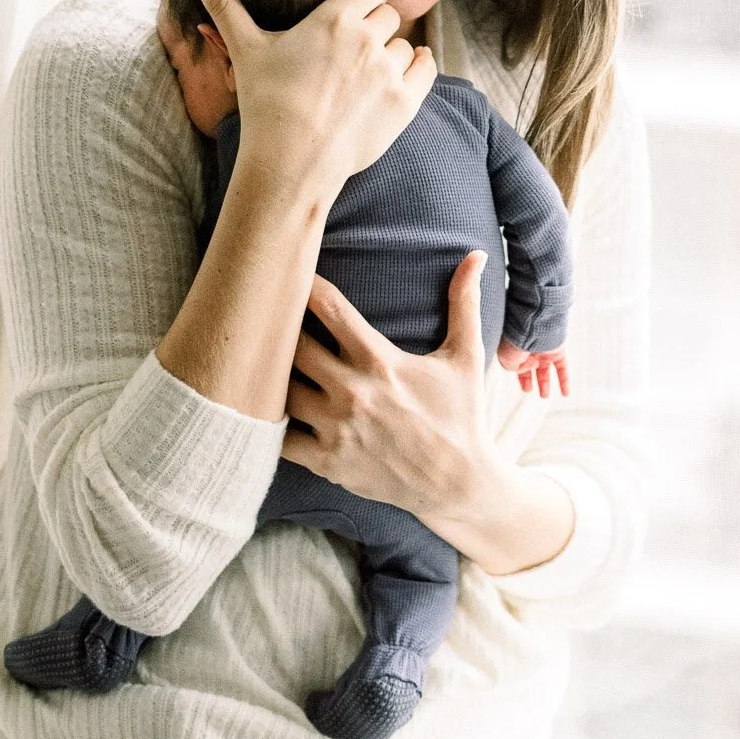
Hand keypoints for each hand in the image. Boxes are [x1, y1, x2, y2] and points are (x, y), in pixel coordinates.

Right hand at [182, 0, 435, 196]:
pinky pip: (426, 69)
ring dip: (390, 54)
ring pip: (404, 45)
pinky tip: (402, 73)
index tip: (362, 0)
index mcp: (335, 18)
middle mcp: (368, 40)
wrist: (289, 164)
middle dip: (374, 27)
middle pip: (389, 15)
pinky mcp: (405, 103)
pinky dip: (418, 69)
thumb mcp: (245, 48)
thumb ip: (223, 2)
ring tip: (362, 75)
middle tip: (349, 50)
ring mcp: (389, 72)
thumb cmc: (264, 103)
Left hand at [282, 253, 499, 521]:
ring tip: (263, 359)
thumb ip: (464, 302)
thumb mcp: (466, 355)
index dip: (306, 286)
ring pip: (280, 392)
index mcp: (380, 361)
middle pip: (292, 347)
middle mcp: (352, 393)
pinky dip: (273, 422)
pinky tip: (272, 408)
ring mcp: (336, 430)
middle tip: (267, 314)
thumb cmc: (462, 414)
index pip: (330, 309)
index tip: (293, 273)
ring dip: (273, 376)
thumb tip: (476, 255)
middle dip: (280, 328)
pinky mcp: (327, 463)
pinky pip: (280, 439)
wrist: (459, 483)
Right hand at [497, 338, 569, 398]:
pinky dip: (564, 381)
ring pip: (546, 368)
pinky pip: (563, 367)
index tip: (523, 387)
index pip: (517, 364)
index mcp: (515, 346)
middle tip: (529, 390)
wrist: (533, 325)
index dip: (520, 376)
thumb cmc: (515, 339)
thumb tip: (531, 369)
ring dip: (545, 383)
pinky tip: (565, 394)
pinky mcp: (558, 350)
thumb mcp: (507, 359)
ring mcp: (544, 348)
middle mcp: (530, 347)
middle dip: (530, 379)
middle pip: (531, 366)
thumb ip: (515, 369)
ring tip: (544, 396)